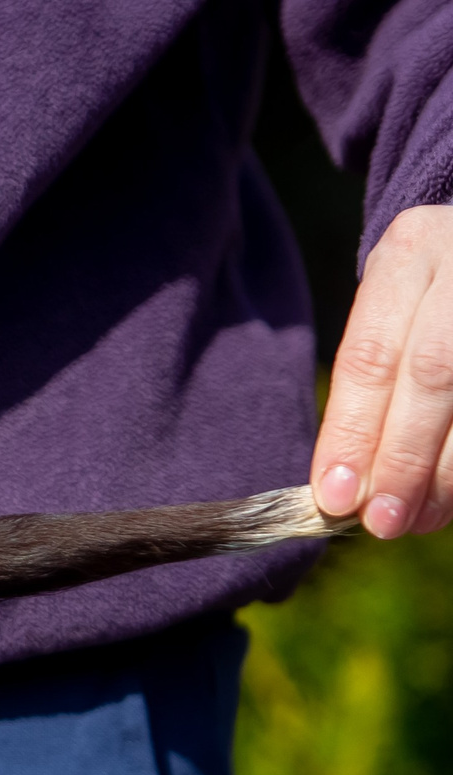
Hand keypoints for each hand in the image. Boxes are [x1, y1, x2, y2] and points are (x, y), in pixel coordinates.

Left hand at [312, 204, 452, 537]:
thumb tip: (345, 480)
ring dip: (449, 471)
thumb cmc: (435, 288)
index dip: (351, 432)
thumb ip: (375, 376)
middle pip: (432, 375)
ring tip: (420, 519)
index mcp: (410, 252)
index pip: (370, 355)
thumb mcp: (397, 301)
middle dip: (403, 457)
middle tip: (382, 522)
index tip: (333, 497)